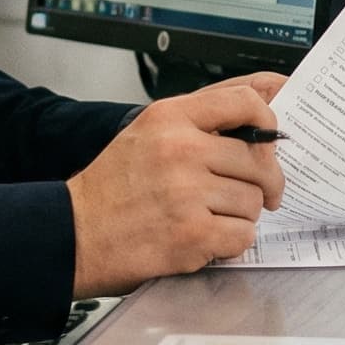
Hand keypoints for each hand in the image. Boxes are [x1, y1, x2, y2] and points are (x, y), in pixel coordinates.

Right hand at [65, 76, 285, 294]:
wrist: (72, 234)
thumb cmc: (112, 187)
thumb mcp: (148, 133)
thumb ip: (199, 121)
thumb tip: (262, 110)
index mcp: (170, 118)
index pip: (244, 102)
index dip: (269, 121)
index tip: (271, 139)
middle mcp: (180, 150)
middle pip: (258, 161)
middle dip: (261, 184)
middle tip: (257, 194)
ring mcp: (187, 193)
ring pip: (253, 202)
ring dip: (240, 215)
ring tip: (210, 217)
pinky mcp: (192, 234)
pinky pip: (242, 235)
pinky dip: (230, 242)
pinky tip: (205, 238)